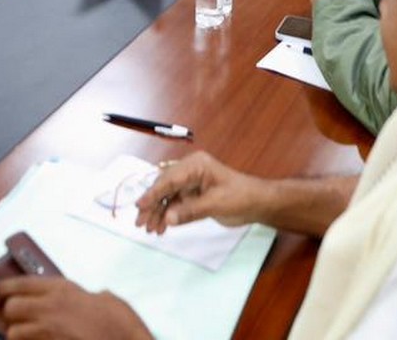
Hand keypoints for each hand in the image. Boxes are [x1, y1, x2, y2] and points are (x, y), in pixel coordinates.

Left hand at [0, 277, 151, 339]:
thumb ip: (85, 296)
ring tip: (29, 335)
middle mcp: (49, 308)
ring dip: (19, 334)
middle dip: (11, 313)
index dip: (2, 288)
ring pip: (14, 333)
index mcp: (62, 289)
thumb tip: (87, 299)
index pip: (20, 284)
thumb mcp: (106, 299)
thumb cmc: (121, 323)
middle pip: (11, 308)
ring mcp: (47, 333)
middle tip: (16, 316)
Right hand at [133, 151, 267, 232]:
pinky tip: (161, 227)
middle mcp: (190, 170)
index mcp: (196, 165)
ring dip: (158, 212)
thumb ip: (190, 211)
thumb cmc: (240, 198)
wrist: (257, 203)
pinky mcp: (192, 194)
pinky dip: (168, 215)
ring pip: (167, 196)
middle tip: (140, 223)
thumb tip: (167, 218)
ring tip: (150, 230)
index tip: (140, 206)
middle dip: (151, 205)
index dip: (152, 193)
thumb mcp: (215, 204)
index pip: (169, 179)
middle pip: (164, 187)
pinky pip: (175, 203)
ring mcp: (190, 182)